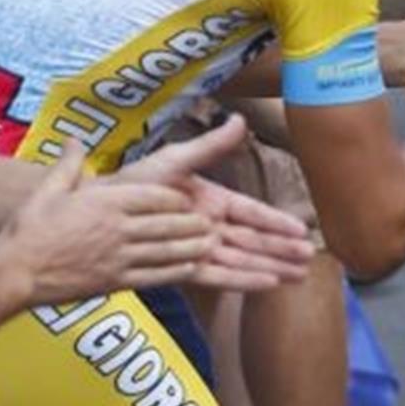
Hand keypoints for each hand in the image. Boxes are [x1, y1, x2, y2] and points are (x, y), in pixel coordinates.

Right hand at [0, 143, 216, 300]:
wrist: (13, 271)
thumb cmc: (29, 229)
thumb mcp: (48, 190)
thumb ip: (68, 164)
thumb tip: (73, 139)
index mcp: (106, 202)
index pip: (156, 196)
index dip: (176, 199)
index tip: (186, 200)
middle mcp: (118, 228)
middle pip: (170, 223)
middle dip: (192, 222)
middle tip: (208, 222)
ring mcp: (119, 257)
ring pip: (169, 250)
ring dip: (193, 246)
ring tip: (209, 243)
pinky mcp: (116, 281)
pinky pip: (157, 276)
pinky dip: (178, 270)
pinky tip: (190, 267)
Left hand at [110, 116, 314, 291]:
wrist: (95, 211)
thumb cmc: (131, 183)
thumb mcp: (173, 161)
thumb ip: (209, 146)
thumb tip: (240, 120)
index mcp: (211, 201)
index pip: (251, 213)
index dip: (276, 222)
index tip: (301, 229)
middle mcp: (208, 227)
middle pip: (253, 240)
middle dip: (281, 250)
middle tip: (309, 258)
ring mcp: (196, 248)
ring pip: (242, 260)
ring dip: (270, 267)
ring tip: (298, 276)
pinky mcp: (182, 268)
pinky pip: (217, 275)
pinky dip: (243, 280)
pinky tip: (267, 285)